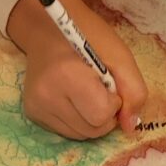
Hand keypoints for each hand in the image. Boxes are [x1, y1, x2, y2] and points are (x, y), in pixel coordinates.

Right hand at [10, 0, 146, 138]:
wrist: (48, 29)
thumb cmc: (87, 37)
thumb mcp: (120, 56)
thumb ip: (133, 91)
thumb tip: (130, 128)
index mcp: (67, 75)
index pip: (101, 115)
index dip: (113, 102)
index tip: (107, 83)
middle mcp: (46, 96)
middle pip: (92, 130)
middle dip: (104, 114)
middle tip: (98, 88)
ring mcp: (36, 107)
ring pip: (80, 136)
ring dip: (91, 119)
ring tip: (85, 93)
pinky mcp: (32, 114)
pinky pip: (67, 132)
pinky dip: (77, 120)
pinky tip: (73, 99)